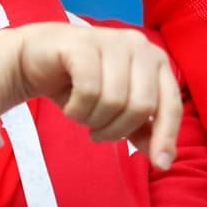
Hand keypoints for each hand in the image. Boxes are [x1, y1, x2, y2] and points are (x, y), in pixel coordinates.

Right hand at [0, 23, 180, 169]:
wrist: (36, 59)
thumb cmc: (81, 84)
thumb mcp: (117, 111)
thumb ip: (143, 130)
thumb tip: (164, 160)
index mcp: (156, 60)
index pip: (170, 104)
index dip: (166, 136)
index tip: (161, 165)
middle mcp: (139, 45)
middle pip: (141, 106)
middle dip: (117, 130)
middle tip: (97, 132)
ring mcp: (112, 40)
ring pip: (114, 100)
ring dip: (94, 120)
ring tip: (82, 115)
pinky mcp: (84, 43)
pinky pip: (89, 89)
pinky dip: (77, 108)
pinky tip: (70, 106)